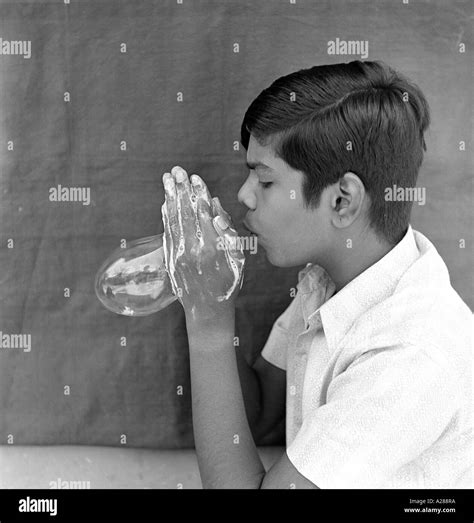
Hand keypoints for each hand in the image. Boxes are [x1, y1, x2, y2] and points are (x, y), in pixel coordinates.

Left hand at [161, 166, 244, 320]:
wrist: (208, 310)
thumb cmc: (228, 283)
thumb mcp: (238, 259)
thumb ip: (229, 232)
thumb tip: (216, 206)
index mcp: (213, 246)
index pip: (204, 213)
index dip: (198, 194)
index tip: (194, 177)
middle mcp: (194, 248)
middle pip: (186, 212)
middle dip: (180, 189)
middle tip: (176, 170)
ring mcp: (179, 254)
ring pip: (173, 220)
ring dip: (169, 198)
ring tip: (166, 179)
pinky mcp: (170, 259)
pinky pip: (167, 233)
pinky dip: (165, 217)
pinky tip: (164, 203)